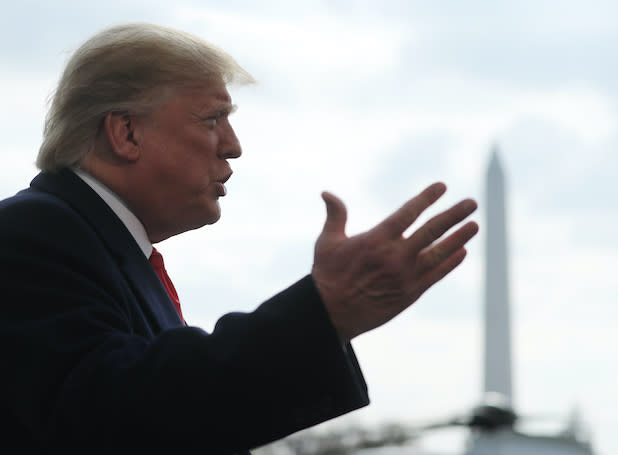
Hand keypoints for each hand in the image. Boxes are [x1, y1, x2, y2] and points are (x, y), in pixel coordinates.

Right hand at [312, 182, 478, 342]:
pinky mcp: (410, 293)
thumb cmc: (327, 275)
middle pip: (432, 230)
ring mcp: (405, 276)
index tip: (442, 187)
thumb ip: (335, 215)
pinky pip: (436, 275)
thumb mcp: (327, 242)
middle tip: (471, 203)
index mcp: (376, 239)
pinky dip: (450, 262)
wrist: (331, 314)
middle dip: (453, 214)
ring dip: (459, 238)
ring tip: (474, 225)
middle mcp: (395, 256)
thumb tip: (326, 193)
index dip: (427, 198)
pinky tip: (462, 252)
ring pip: (439, 253)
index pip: (408, 213)